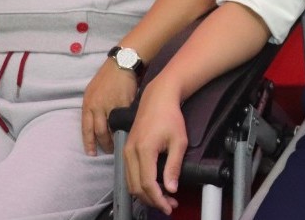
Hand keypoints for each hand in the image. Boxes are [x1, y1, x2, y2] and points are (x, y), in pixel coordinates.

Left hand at [82, 60, 138, 154]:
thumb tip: (97, 122)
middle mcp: (97, 107)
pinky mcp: (125, 103)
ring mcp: (111, 105)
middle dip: (104, 143)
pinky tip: (128, 132)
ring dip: (115, 138)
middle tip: (109, 151)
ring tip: (119, 144)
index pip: (86, 128)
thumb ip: (93, 107)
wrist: (122, 64)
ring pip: (112, 128)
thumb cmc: (107, 78)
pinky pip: (125, 119)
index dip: (89, 142)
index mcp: (88, 104)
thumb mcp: (93, 91)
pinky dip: (126, 127)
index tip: (91, 153)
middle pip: (100, 131)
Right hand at [123, 80, 187, 214]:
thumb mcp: (178, 141)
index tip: (169, 206)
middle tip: (169, 205)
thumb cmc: (170, 117)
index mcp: (144, 151)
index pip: (148, 184)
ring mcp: (126, 151)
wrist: (157, 99)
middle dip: (152, 200)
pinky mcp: (126, 150)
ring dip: (145, 194)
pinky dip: (139, 184)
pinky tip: (153, 186)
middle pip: (136, 187)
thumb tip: (171, 188)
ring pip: (130, 183)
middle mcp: (130, 153)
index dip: (158, 199)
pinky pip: (129, 174)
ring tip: (163, 198)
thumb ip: (174, 166)